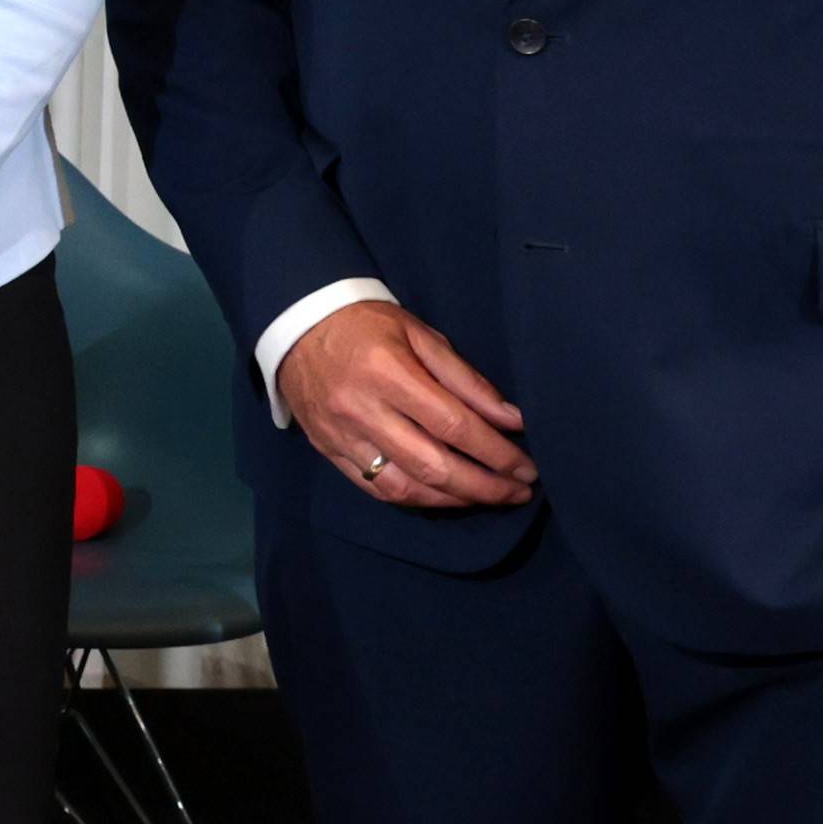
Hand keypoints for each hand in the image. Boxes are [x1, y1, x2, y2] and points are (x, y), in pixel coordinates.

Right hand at [279, 301, 534, 510]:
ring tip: (488, 497)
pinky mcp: (328, 450)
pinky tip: (443, 496)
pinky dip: (416, 498)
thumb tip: (512, 420)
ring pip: (405, 486)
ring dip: (453, 499)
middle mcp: (362, 410)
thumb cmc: (366, 324)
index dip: (496, 452)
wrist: (295, 325)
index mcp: (388, 373)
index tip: (527, 466)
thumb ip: (466, 380)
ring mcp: (341, 435)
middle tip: (519, 491)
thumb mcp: (420, 335)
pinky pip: (376, 488)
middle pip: (433, 464)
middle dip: (485, 485)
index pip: (453, 425)